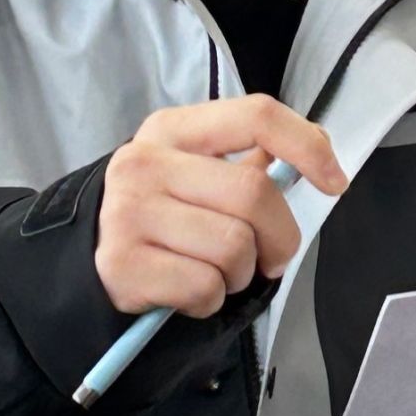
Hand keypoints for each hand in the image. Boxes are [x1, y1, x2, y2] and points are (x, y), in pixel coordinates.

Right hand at [96, 95, 347, 317]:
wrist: (81, 258)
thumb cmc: (157, 214)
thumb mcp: (192, 172)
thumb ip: (248, 159)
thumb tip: (313, 151)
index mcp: (172, 129)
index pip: (255, 116)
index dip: (306, 146)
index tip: (334, 181)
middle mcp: (146, 163)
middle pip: (254, 193)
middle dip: (279, 237)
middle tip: (270, 256)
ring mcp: (129, 212)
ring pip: (234, 248)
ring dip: (241, 273)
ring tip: (216, 270)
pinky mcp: (122, 265)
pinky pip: (204, 288)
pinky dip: (211, 300)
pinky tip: (189, 290)